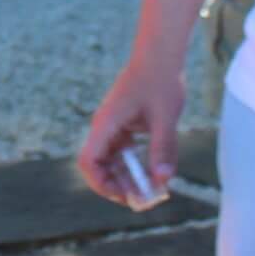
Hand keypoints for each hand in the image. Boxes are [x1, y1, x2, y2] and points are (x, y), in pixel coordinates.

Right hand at [77, 57, 184, 205]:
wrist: (160, 57)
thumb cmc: (160, 82)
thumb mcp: (165, 119)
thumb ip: (163, 150)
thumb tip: (163, 180)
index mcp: (106, 124)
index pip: (90, 161)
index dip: (102, 183)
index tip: (125, 196)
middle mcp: (104, 127)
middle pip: (98, 165)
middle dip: (117, 185)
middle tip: (142, 199)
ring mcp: (113, 127)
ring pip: (111, 160)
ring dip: (127, 177)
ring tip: (151, 188)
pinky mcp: (123, 125)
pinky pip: (123, 151)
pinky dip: (135, 164)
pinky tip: (153, 170)